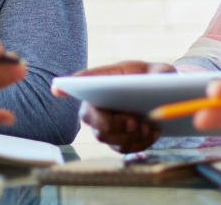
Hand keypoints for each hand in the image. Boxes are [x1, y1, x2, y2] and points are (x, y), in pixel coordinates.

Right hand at [52, 60, 174, 152]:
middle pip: (88, 116)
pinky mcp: (116, 138)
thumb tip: (160, 79)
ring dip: (128, 136)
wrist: (163, 98)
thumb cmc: (157, 79)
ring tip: (148, 127)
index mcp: (107, 78)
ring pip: (105, 136)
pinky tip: (153, 132)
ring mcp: (105, 122)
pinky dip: (138, 143)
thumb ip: (161, 73)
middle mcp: (99, 101)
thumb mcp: (162, 71)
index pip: (84, 80)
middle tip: (133, 122)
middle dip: (108, 123)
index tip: (57, 89)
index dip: (69, 85)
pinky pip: (121, 148)